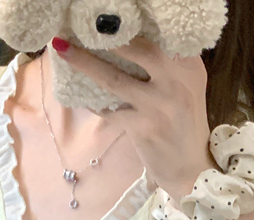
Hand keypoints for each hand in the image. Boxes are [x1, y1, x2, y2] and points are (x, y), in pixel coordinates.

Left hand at [51, 35, 217, 205]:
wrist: (191, 169)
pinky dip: (93, 102)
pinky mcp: (143, 127)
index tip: (104, 15)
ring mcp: (159, 105)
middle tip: (78, 23)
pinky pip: (109, 111)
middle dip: (105, 34)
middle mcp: (176, 81)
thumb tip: (127, 41)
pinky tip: (79, 93)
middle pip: (137, 48)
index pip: (158, 35)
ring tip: (62, 48)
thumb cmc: (183, 127)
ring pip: (114, 78)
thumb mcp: (186, 89)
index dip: (130, 23)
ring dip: (84, 62)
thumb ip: (167, 65)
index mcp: (188, 66)